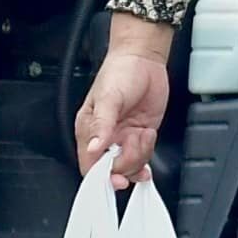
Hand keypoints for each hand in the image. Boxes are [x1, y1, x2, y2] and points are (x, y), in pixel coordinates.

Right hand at [72, 33, 172, 191]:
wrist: (144, 59)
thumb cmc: (120, 72)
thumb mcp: (109, 97)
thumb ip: (102, 125)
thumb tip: (94, 148)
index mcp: (89, 130)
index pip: (90, 165)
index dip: (103, 176)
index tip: (117, 178)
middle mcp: (105, 137)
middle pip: (112, 169)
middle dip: (127, 162)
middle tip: (136, 142)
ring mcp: (123, 137)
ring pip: (130, 164)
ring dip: (141, 154)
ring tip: (144, 133)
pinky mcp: (140, 134)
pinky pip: (142, 156)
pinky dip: (148, 153)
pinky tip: (149, 139)